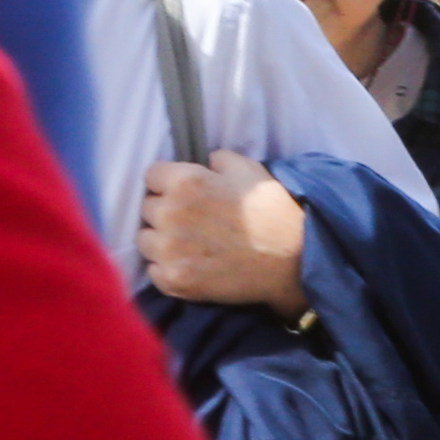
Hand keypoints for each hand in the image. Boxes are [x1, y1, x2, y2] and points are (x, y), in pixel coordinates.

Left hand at [140, 149, 311, 315]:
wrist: (294, 262)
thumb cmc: (274, 212)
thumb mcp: (251, 171)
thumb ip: (220, 159)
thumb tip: (206, 161)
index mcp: (185, 181)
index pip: (152, 175)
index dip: (169, 183)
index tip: (184, 193)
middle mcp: (170, 214)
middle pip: (147, 208)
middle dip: (165, 211)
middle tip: (193, 221)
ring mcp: (169, 250)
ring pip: (146, 240)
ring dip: (162, 241)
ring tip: (189, 245)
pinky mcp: (175, 280)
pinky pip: (154, 272)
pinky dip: (168, 269)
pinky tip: (191, 266)